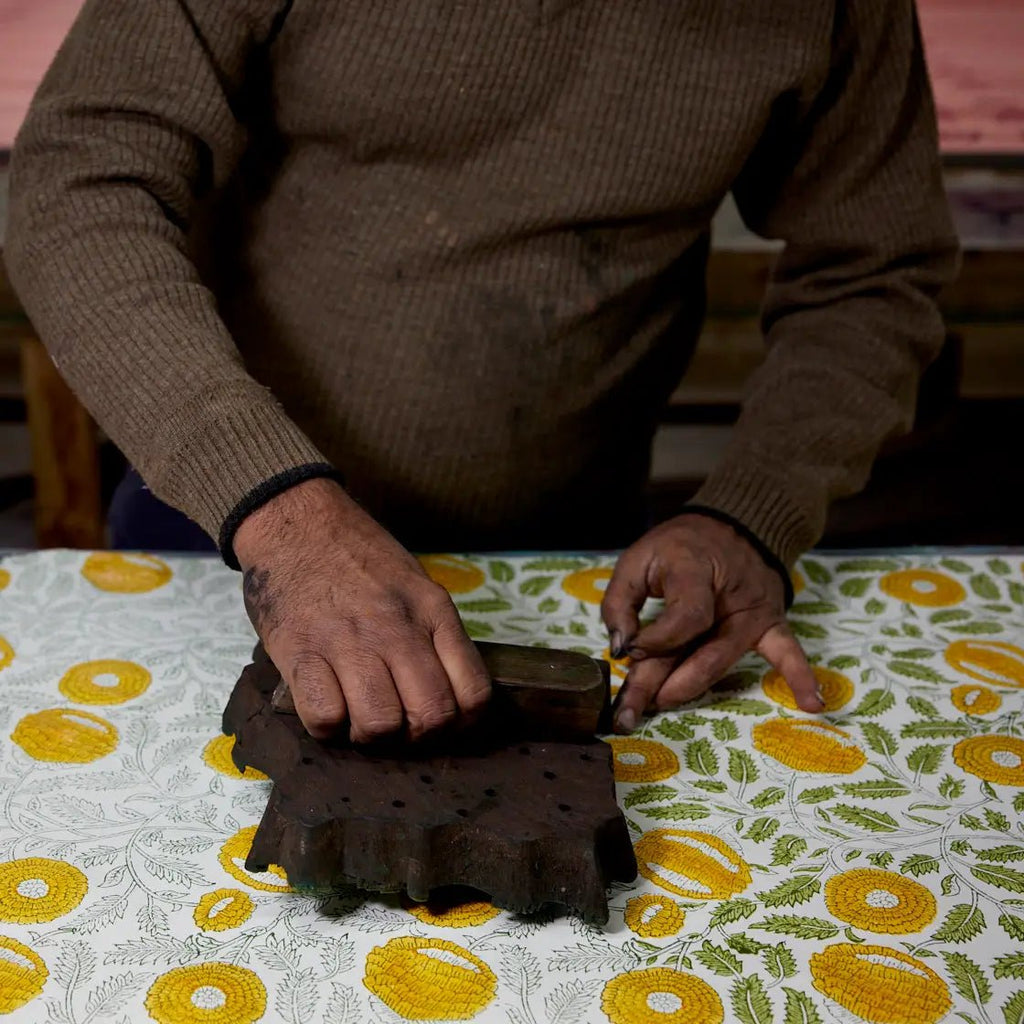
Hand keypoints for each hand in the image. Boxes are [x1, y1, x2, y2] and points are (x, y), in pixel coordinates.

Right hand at [233, 478, 490, 742]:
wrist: (296, 521)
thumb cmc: (358, 556)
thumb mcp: (415, 583)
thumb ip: (434, 632)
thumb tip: (448, 691)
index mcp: (432, 611)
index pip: (473, 692)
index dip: (461, 723)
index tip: (442, 723)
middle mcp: (398, 628)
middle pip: (430, 716)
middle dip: (416, 736)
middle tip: (397, 724)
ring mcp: (349, 641)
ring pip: (380, 724)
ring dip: (370, 735)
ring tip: (358, 715)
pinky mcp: (301, 652)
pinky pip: (325, 718)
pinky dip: (327, 726)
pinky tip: (326, 705)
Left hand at [602, 513, 822, 732]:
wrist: (734, 524)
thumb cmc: (680, 546)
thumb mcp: (639, 558)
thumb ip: (621, 600)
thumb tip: (620, 647)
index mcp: (697, 571)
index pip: (684, 619)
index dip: (655, 640)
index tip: (628, 649)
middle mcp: (731, 596)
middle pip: (697, 649)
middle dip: (657, 683)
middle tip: (627, 714)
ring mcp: (754, 612)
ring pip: (721, 659)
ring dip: (689, 688)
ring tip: (657, 707)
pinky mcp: (770, 623)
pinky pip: (788, 651)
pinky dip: (801, 676)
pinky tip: (812, 703)